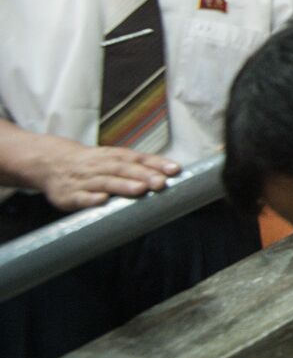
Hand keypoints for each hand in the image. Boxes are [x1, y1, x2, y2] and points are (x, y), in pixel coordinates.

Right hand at [36, 139, 180, 210]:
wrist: (53, 162)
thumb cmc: (95, 163)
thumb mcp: (116, 159)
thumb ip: (140, 166)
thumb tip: (172, 174)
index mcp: (115, 156)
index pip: (139, 158)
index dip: (157, 164)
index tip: (175, 170)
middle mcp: (102, 166)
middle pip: (125, 169)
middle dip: (144, 175)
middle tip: (161, 183)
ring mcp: (86, 180)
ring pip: (106, 181)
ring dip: (123, 185)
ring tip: (140, 190)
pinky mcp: (70, 194)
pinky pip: (81, 197)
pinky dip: (91, 199)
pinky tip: (102, 200)